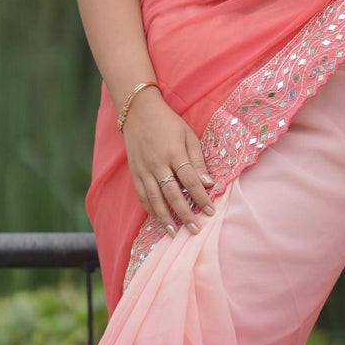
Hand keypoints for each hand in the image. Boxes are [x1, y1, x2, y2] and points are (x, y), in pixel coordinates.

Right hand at [123, 89, 215, 235]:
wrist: (137, 111)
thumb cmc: (168, 123)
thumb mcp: (188, 135)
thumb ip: (197, 160)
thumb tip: (208, 184)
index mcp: (173, 152)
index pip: (190, 180)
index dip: (201, 197)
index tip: (211, 211)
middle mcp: (157, 164)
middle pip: (172, 194)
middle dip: (184, 214)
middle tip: (195, 229)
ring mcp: (143, 169)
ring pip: (154, 199)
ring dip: (165, 217)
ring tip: (174, 233)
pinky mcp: (134, 172)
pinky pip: (142, 195)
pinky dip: (150, 209)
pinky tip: (157, 218)